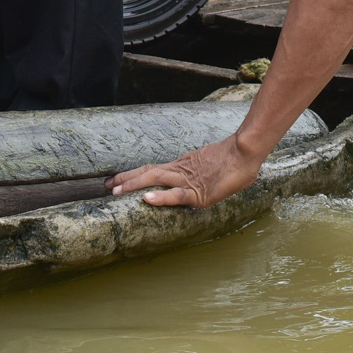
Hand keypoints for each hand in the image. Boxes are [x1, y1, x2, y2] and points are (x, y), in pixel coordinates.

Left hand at [106, 135, 265, 208]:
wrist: (246, 152)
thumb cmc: (235, 161)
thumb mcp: (211, 169)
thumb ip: (203, 176)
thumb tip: (203, 180)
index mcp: (182, 167)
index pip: (152, 170)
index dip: (134, 174)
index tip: (117, 179)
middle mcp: (180, 172)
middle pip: (147, 173)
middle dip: (125, 179)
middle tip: (106, 185)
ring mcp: (188, 180)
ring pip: (155, 180)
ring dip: (133, 185)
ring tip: (116, 191)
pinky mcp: (198, 192)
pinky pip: (176, 195)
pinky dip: (161, 197)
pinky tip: (147, 199)